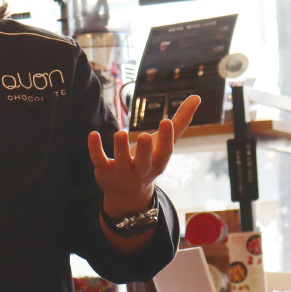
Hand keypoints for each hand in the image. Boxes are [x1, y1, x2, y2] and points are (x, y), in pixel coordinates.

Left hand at [88, 95, 200, 218]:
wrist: (127, 195)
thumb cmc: (150, 161)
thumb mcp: (164, 145)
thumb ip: (180, 121)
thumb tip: (197, 97)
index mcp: (158, 163)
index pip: (165, 152)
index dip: (166, 138)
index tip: (166, 121)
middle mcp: (141, 171)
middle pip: (144, 162)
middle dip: (145, 150)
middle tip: (145, 136)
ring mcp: (122, 173)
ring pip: (121, 161)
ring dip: (120, 148)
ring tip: (120, 133)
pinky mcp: (104, 172)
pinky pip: (99, 160)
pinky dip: (95, 148)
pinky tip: (93, 134)